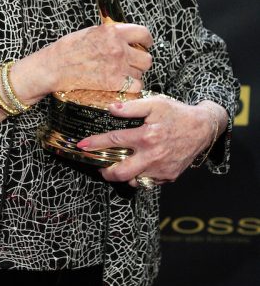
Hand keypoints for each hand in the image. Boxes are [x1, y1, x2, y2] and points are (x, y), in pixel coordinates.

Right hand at [39, 22, 152, 96]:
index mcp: (112, 32)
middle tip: (132, 65)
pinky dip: (131, 88)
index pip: (143, 33)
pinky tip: (121, 86)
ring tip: (122, 76)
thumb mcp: (90, 32)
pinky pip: (135, 87)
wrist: (54, 67)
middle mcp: (118, 48)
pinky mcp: (114, 82)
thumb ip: (109, 34)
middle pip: (146, 58)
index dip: (146, 41)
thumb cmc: (66, 50)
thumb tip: (122, 36)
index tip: (145, 45)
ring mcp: (117, 66)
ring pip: (141, 73)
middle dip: (140, 62)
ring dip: (134, 75)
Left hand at [76, 96, 222, 185]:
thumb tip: (111, 108)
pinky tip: (138, 165)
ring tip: (118, 164)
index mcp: (147, 137)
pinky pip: (148, 181)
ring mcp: (161, 170)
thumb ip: (132, 106)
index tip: (81, 145)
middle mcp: (153, 156)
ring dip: (123, 174)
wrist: (203, 129)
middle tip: (99, 166)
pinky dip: (140, 176)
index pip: (114, 141)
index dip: (95, 144)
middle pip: (120, 173)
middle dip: (105, 172)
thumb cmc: (177, 114)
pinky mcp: (168, 177)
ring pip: (134, 180)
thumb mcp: (155, 103)